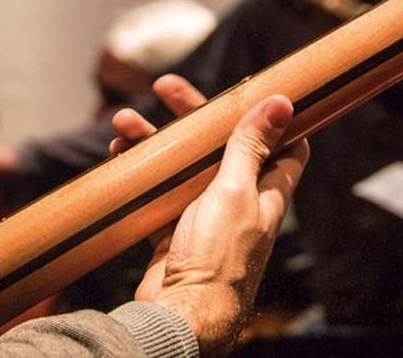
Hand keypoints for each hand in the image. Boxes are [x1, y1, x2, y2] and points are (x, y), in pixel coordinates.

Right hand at [109, 74, 309, 354]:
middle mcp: (241, 198)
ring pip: (184, 165)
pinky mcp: (177, 231)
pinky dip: (142, 173)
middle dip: (193, 114)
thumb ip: (252, 146)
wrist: (182, 316)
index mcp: (267, 187)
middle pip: (221, 143)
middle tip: (164, 87)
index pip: (281, 141)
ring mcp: (208, 215)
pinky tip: (119, 155)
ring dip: (157, 140)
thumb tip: (284, 102)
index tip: (248, 88)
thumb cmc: (219, 257)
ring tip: (124, 121)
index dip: (268, 113)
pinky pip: (160, 192)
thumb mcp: (236, 190)